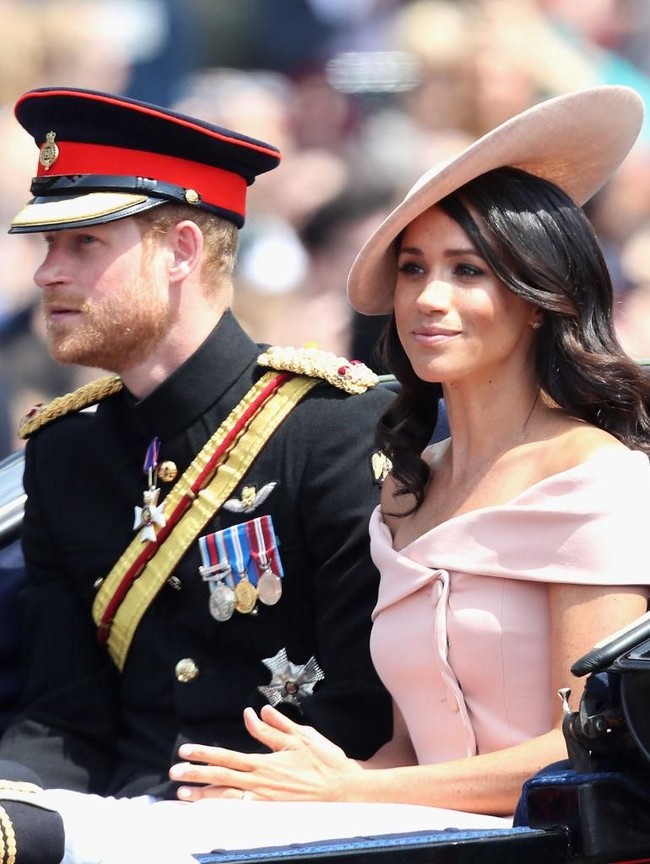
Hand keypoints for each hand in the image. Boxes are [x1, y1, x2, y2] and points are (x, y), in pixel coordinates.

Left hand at [169, 705, 361, 801]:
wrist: (344, 791)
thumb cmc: (324, 762)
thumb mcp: (300, 737)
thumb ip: (274, 727)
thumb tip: (255, 712)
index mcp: (265, 762)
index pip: (227, 757)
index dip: (204, 754)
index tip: (185, 751)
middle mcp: (260, 784)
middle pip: (221, 778)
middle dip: (195, 775)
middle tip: (173, 774)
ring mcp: (264, 802)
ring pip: (226, 799)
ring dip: (203, 796)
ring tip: (183, 794)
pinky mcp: (271, 814)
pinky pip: (241, 813)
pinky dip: (222, 811)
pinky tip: (210, 811)